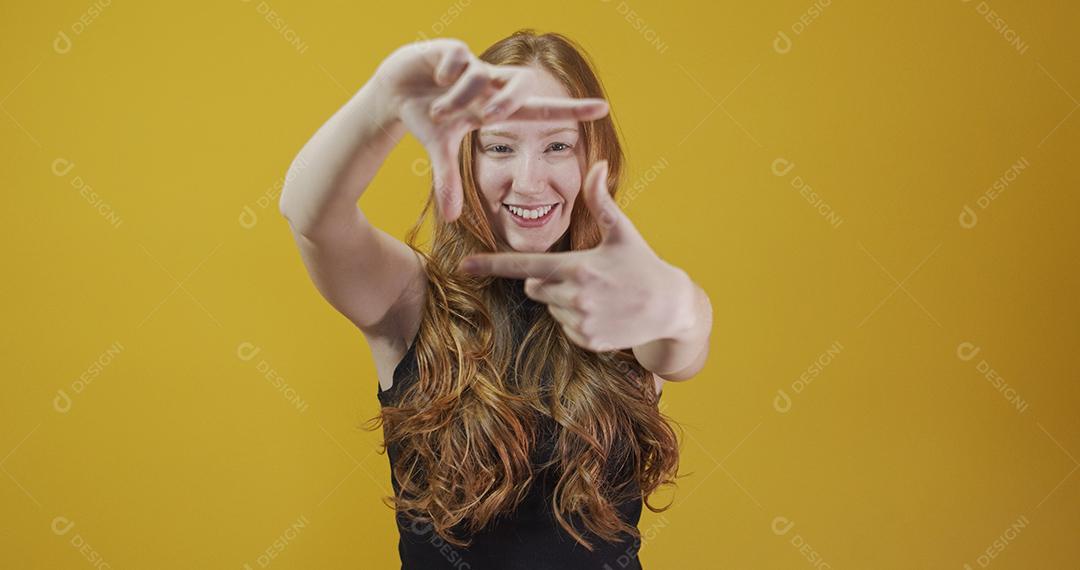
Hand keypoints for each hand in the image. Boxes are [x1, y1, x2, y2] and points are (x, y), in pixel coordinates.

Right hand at [374, 39, 609, 221]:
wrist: (394, 91)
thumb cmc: (426, 118)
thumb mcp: (438, 150)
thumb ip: (449, 181)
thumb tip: (452, 218)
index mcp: (496, 109)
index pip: (541, 109)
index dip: (571, 109)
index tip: (603, 109)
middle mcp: (491, 86)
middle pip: (519, 86)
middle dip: (505, 101)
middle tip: (485, 116)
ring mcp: (473, 67)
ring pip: (479, 76)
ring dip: (457, 99)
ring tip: (439, 111)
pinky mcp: (451, 50)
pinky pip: (459, 57)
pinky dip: (448, 71)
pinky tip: (436, 79)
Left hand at [458, 161, 694, 351]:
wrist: (670, 307)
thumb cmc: (642, 264)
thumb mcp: (623, 231)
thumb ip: (601, 200)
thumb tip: (597, 165)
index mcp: (576, 268)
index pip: (524, 266)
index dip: (491, 265)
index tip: (464, 265)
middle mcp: (574, 298)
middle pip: (534, 288)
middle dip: (547, 280)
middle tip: (582, 276)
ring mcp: (581, 323)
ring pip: (550, 309)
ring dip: (564, 302)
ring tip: (599, 295)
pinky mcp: (588, 341)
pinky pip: (565, 328)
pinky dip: (578, 321)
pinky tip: (603, 312)